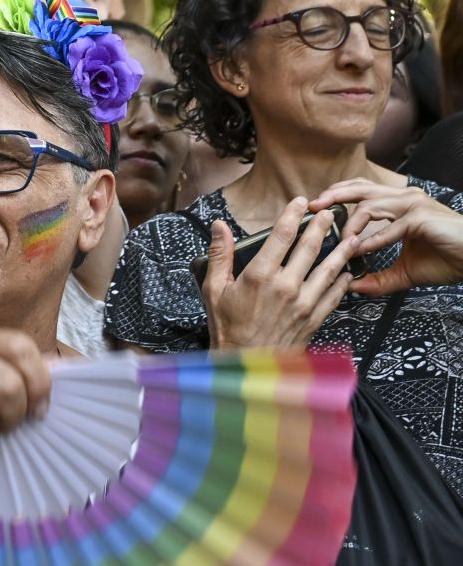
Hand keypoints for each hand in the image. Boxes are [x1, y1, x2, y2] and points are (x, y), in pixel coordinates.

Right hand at [201, 199, 359, 349]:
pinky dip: (343, 282)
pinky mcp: (313, 318)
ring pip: (328, 269)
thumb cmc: (227, 326)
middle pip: (309, 247)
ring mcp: (303, 303)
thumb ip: (219, 254)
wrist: (245, 363)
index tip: (299, 202)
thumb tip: (219, 225)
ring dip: (341, 250)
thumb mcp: (214, 288)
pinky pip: (333, 296)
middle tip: (331, 213)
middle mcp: (285, 285)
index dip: (292, 214)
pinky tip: (347, 273)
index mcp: (260, 275)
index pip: (281, 235)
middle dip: (322, 226)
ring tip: (351, 237)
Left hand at [322, 189, 462, 294]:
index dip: (336, 197)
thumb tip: (353, 289)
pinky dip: (372, 240)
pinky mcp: (421, 217)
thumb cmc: (448, 259)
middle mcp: (404, 198)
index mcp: (398, 204)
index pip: (361, 191)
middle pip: (360, 188)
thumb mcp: (406, 272)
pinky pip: (389, 227)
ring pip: (369, 205)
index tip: (315, 209)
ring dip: (350, 224)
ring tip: (340, 242)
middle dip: (333, 196)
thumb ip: (380, 279)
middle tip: (312, 207)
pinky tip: (359, 250)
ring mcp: (413, 204)